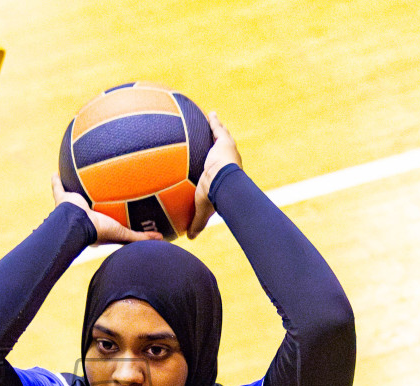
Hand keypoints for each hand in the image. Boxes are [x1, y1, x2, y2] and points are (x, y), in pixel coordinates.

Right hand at [52, 175, 161, 244]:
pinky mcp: (62, 198)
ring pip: (73, 196)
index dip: (107, 218)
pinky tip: (55, 173)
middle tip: (95, 196)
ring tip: (78, 179)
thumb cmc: (98, 230)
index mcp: (94, 226)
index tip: (111, 214)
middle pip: (88, 206)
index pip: (103, 221)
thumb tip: (161, 238)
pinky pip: (58, 187)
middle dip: (90, 202)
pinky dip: (55, 181)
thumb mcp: (122, 233)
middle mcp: (82, 216)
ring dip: (74, 190)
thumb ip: (140, 236)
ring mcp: (70, 207)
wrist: (77, 225)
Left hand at [187, 111, 241, 238]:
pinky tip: (210, 112)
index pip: (222, 172)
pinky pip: (219, 128)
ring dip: (219, 130)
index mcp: (226, 177)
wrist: (223, 182)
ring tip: (212, 121)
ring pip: (222, 139)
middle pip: (223, 153)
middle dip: (220, 147)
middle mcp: (229, 162)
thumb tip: (190, 238)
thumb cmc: (215, 196)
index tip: (214, 169)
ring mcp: (227, 151)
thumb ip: (197, 222)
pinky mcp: (225, 141)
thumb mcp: (203, 209)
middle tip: (214, 145)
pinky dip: (214, 120)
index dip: (219, 169)